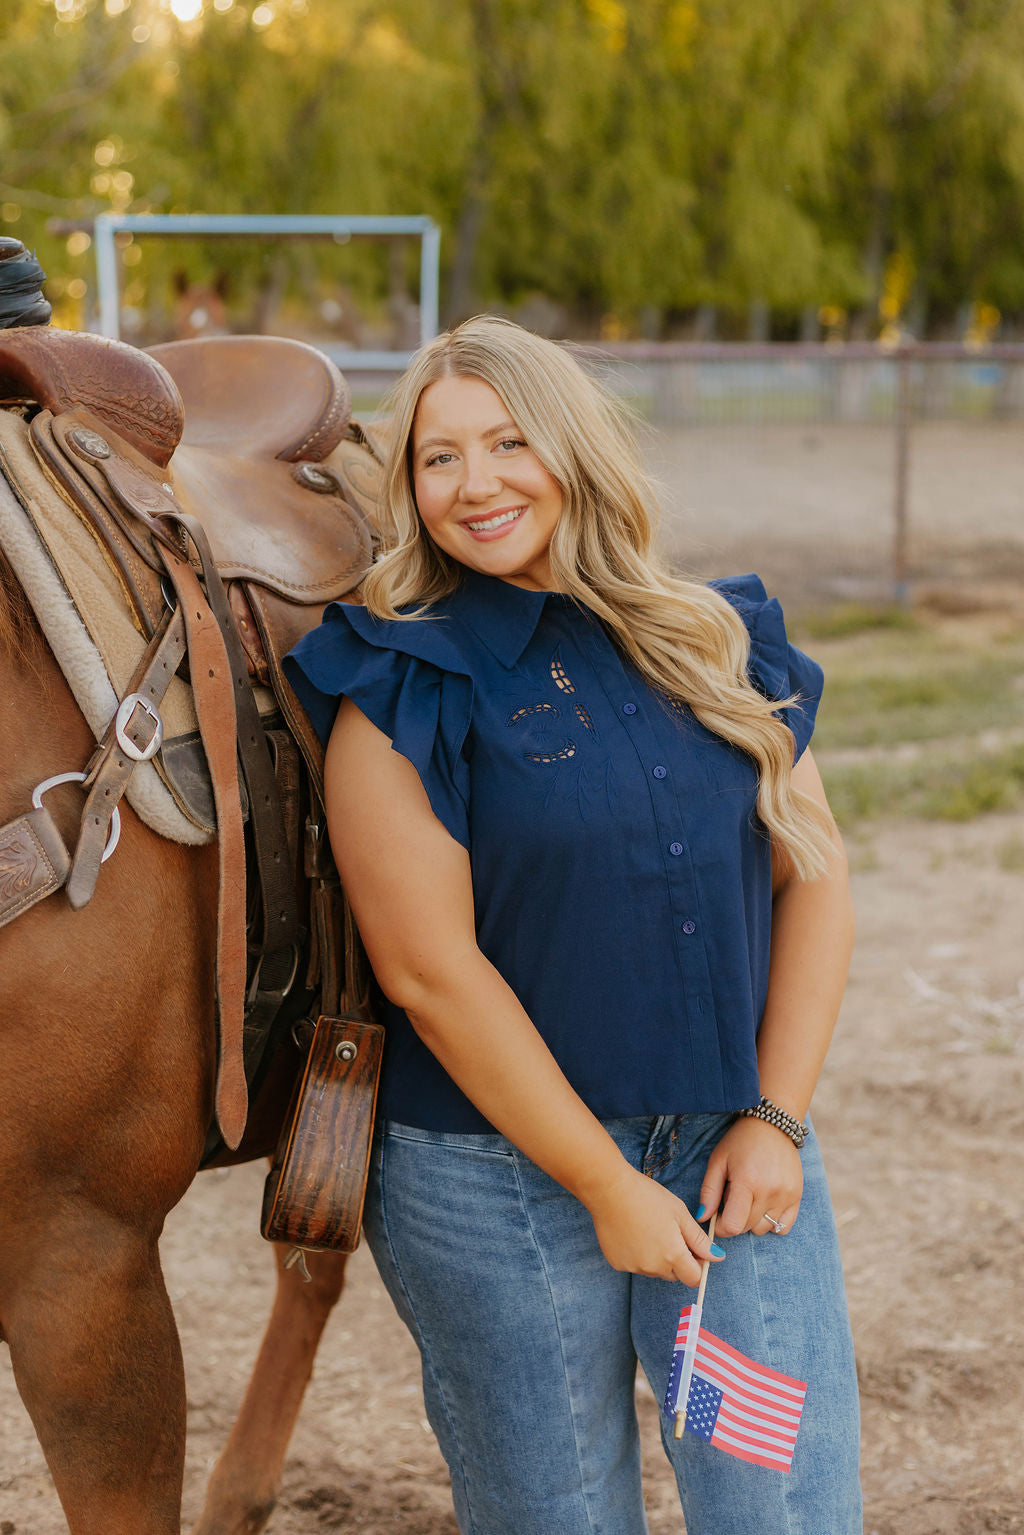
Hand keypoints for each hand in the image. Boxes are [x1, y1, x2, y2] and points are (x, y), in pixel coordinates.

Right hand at [583, 1164, 723, 1284]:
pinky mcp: (617, 1263)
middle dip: (677, 1260)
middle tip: (670, 1233)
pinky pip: (635, 1265)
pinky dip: (638, 1254)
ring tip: (649, 1229)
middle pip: (674, 1275)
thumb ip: (699, 1240)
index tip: (692, 1248)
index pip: (694, 1278)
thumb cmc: (647, 1197)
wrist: (610, 1190)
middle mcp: (653, 1267)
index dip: (697, 1264)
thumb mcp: (680, 1213)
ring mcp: (633, 1267)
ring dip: (657, 1258)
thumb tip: (717, 1257)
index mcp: (673, 1255)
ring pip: (654, 1270)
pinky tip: (633, 1233)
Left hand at [697, 1117, 802, 1237]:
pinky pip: (784, 1226)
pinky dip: (772, 1222)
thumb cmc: (740, 1141)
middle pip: (747, 1227)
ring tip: (749, 1199)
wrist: (772, 1125)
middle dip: (735, 1220)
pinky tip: (764, 1205)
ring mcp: (786, 1195)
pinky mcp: (797, 1196)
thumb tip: (702, 1218)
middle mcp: (770, 1192)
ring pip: (765, 1228)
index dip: (721, 1227)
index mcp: (747, 1182)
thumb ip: (709, 1191)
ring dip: (753, 1221)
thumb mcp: (718, 1161)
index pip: (733, 1225)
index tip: (717, 1217)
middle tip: (732, 1199)